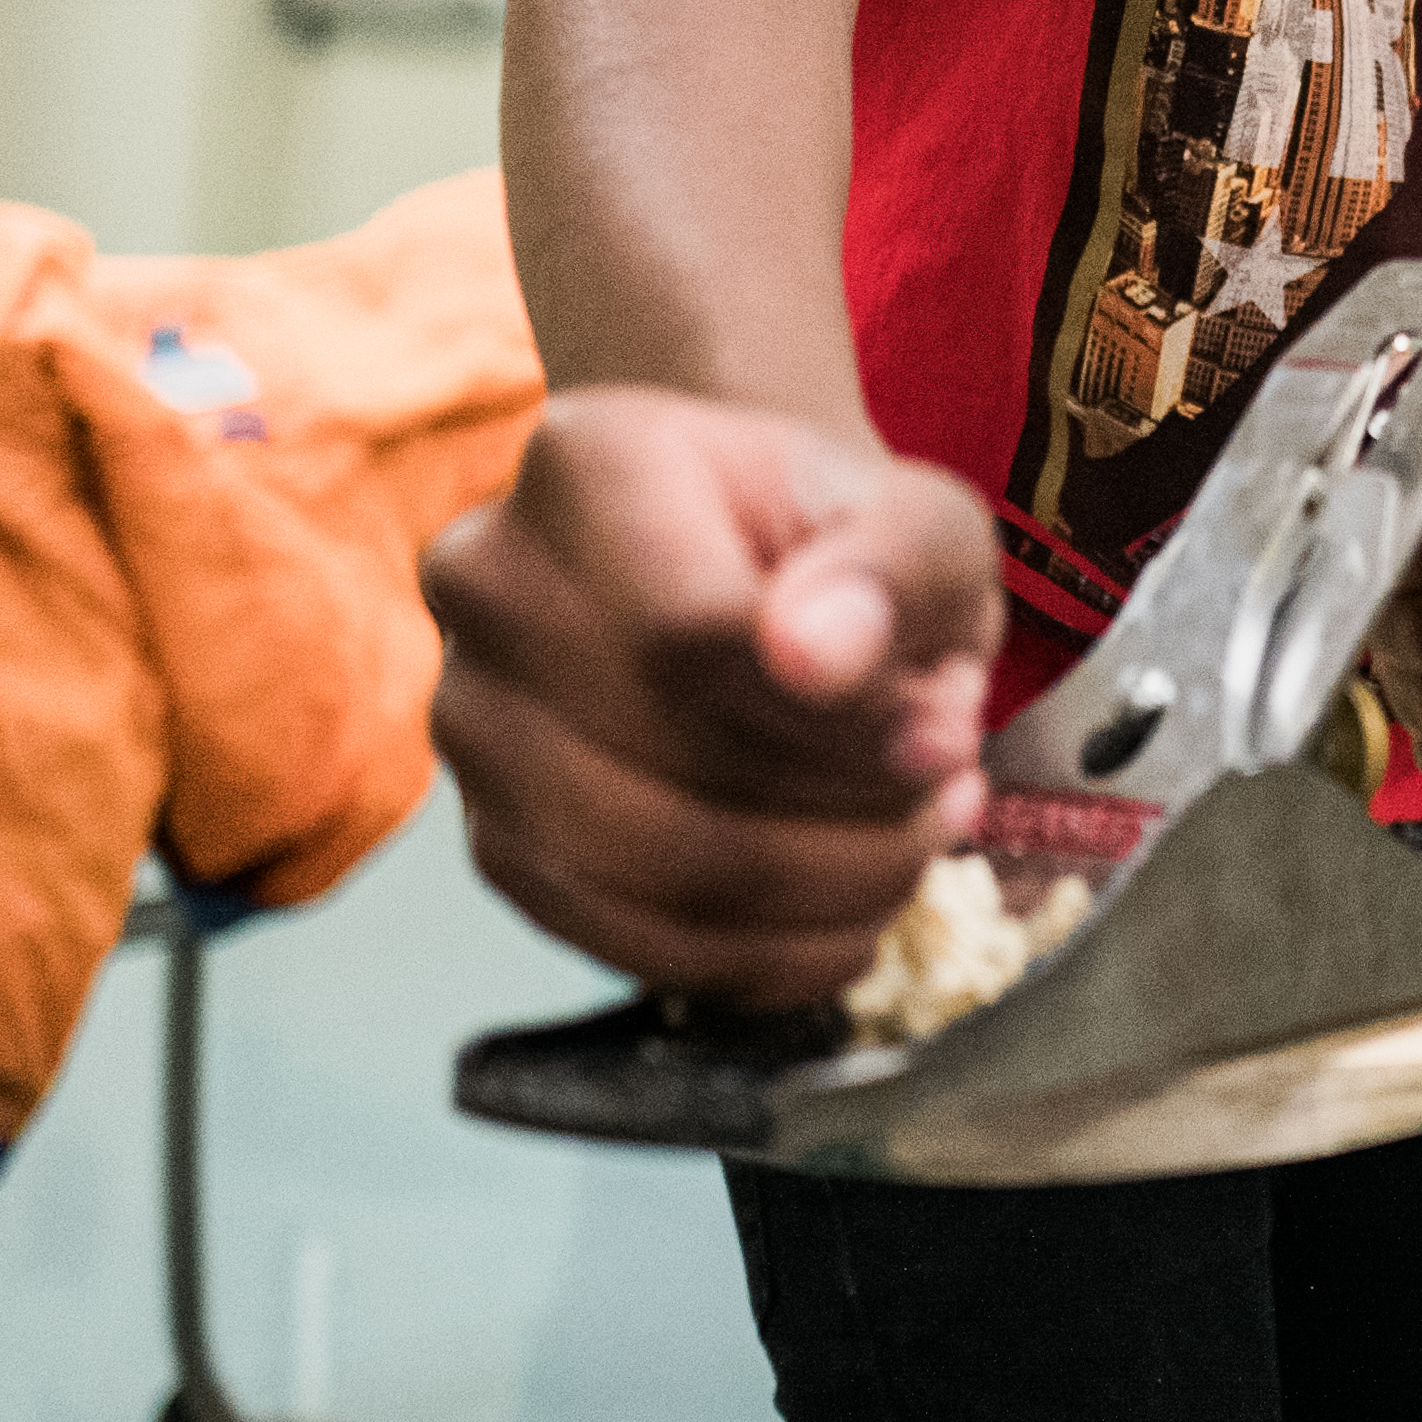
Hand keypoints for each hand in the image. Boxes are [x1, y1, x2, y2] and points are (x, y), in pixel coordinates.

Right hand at [421, 385, 997, 1006]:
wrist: (749, 576)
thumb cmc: (831, 542)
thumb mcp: (915, 515)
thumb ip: (890, 564)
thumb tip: (819, 654)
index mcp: (586, 466)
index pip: (691, 629)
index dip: (834, 715)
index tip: (943, 737)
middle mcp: (490, 589)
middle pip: (673, 763)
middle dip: (850, 810)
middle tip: (948, 791)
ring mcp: (473, 726)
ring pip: (653, 872)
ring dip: (823, 888)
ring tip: (911, 839)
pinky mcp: (496, 844)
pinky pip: (631, 945)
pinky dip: (767, 955)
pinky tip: (849, 909)